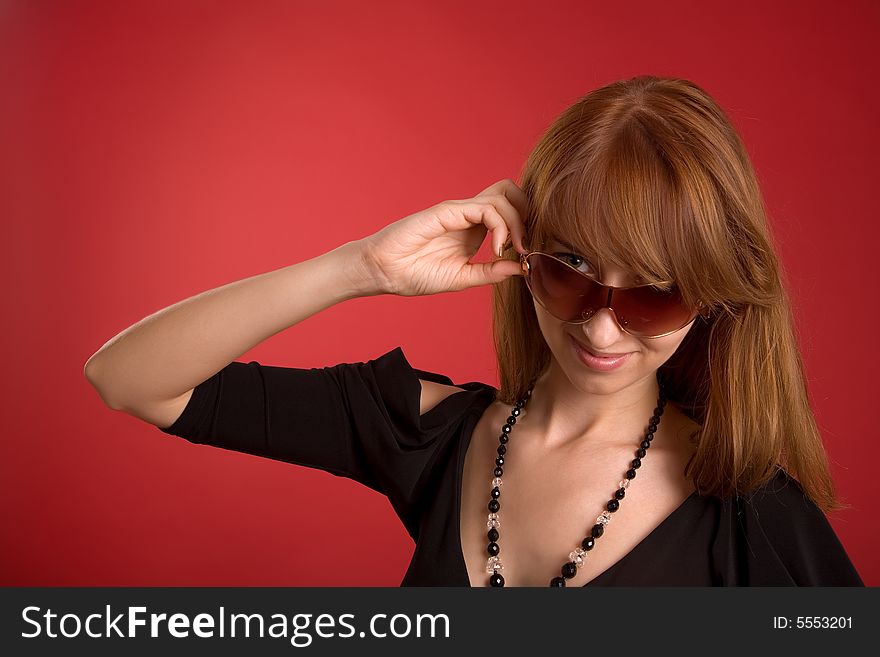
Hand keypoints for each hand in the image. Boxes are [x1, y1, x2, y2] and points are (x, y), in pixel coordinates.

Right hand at [360, 178, 528, 295]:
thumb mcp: (463, 278)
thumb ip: (491, 272)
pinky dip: (501, 227)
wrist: (384, 271)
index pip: (510, 210)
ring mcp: (459, 210)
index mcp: (473, 229)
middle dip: (527, 215)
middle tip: (523, 246)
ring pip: (503, 197)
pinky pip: (486, 209)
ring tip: (511, 249)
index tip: (524, 255)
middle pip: (511, 193)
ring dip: (517, 223)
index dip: (524, 227)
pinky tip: (497, 248)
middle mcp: (469, 215)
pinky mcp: (448, 211)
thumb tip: (522, 267)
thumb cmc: (415, 274)